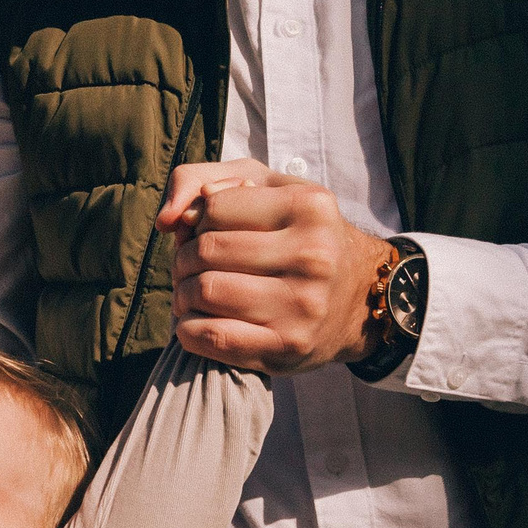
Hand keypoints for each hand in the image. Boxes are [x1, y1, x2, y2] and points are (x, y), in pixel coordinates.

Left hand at [161, 159, 395, 373]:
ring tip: (193, 293)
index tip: (206, 231)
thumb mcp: (267, 189)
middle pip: (205, 251)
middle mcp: (312, 256)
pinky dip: (188, 328)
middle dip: (183, 258)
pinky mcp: (286, 347)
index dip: (198, 219)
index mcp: (310, 207)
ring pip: (203, 292)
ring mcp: (301, 306)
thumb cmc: (301, 235)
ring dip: (182, 294)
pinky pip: (210, 336)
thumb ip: (204, 180)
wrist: (359, 298)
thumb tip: (168, 218)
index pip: (214, 207)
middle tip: (192, 266)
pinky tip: (198, 320)